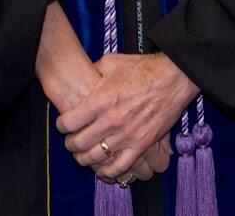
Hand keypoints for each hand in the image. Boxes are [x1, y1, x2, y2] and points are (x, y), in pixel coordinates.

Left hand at [35, 3, 161, 183]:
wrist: (173, 77)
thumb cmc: (142, 68)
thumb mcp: (110, 62)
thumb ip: (93, 71)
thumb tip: (82, 76)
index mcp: (99, 100)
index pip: (68, 123)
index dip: (61, 126)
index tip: (63, 125)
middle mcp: (110, 120)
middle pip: (78, 143)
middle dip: (70, 144)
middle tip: (71, 142)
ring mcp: (126, 135)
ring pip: (95, 157)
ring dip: (84, 159)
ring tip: (82, 155)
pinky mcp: (142, 145)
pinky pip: (120, 167)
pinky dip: (107, 172)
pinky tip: (102, 169)